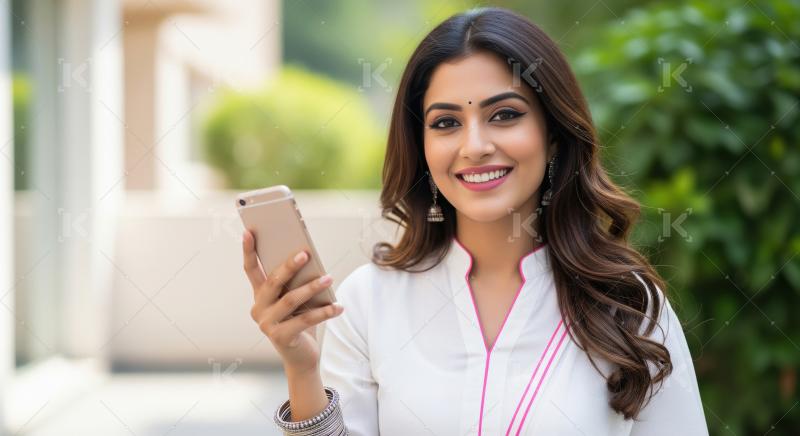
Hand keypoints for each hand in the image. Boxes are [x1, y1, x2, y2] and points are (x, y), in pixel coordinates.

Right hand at [242, 230, 343, 374]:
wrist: (301, 358)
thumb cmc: (300, 322)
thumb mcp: (296, 300)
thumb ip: (296, 284)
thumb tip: (308, 259)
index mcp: (259, 296)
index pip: (251, 270)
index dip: (248, 251)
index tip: (248, 231)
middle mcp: (258, 309)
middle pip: (272, 282)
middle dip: (289, 266)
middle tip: (305, 253)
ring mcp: (267, 325)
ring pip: (290, 300)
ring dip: (312, 288)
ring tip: (329, 278)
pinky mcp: (281, 338)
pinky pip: (305, 321)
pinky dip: (324, 312)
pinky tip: (338, 307)